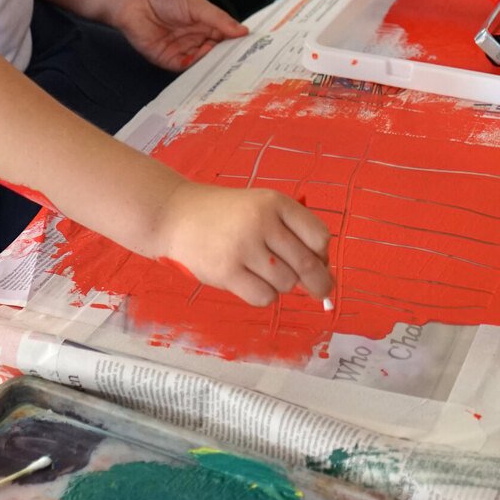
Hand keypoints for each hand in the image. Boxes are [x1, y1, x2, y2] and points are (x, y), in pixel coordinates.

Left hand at [110, 0, 247, 70]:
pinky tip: (208, 72)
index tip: (254, 49)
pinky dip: (198, 72)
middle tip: (246, 64)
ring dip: (215, 66)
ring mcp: (183, 49)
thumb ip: (218, 19)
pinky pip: (187, 70)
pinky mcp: (169, 60)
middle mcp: (195, 36)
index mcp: (204, 21)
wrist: (132, 0)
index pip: (226, 35)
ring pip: (204, 63)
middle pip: (217, 52)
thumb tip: (242, 31)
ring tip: (230, 70)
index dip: (238, 42)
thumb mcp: (196, 4)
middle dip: (229, 58)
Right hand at [155, 183, 332, 306]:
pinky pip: (265, 297)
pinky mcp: (226, 272)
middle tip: (321, 292)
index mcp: (275, 202)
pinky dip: (264, 295)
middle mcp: (261, 222)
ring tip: (261, 271)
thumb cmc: (226, 216)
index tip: (319, 262)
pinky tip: (250, 281)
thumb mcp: (260, 207)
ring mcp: (243, 247)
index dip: (323, 254)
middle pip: (307, 264)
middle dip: (318, 283)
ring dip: (280, 285)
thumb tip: (323, 272)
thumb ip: (291, 232)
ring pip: (286, 283)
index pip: (319, 237)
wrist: (175, 216)